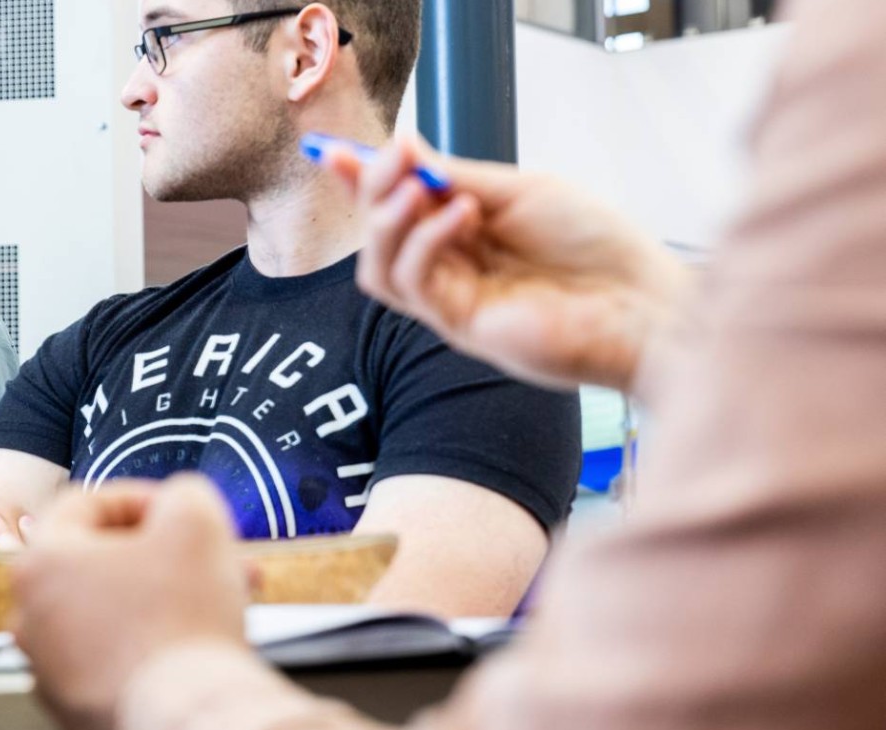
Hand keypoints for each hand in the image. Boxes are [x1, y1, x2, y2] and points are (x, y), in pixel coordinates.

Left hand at [10, 475, 251, 729]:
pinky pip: (113, 665)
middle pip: (99, 566)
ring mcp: (47, 672)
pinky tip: (192, 651)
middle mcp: (30, 618)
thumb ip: (183, 493)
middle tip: (210, 559)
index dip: (141, 498)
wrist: (185, 722)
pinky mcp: (74, 715)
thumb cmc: (183, 619)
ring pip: (109, 616)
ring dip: (159, 602)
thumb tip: (178, 501)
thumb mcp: (195, 520)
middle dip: (161, 556)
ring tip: (217, 603)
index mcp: (40, 562)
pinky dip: (149, 651)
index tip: (180, 511)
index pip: (85, 505)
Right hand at [320, 133, 691, 390]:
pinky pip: (417, 285)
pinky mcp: (461, 328)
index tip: (339, 151)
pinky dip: (426, 242)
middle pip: (379, 236)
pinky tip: (459, 214)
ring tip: (415, 187)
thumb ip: (457, 178)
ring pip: (380, 269)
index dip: (363, 182)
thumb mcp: (520, 191)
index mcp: (464, 233)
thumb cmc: (597, 245)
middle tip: (390, 156)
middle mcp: (451, 268)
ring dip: (386, 221)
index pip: (397, 207)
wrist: (643, 302)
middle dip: (372, 191)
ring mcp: (453, 301)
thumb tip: (401, 147)